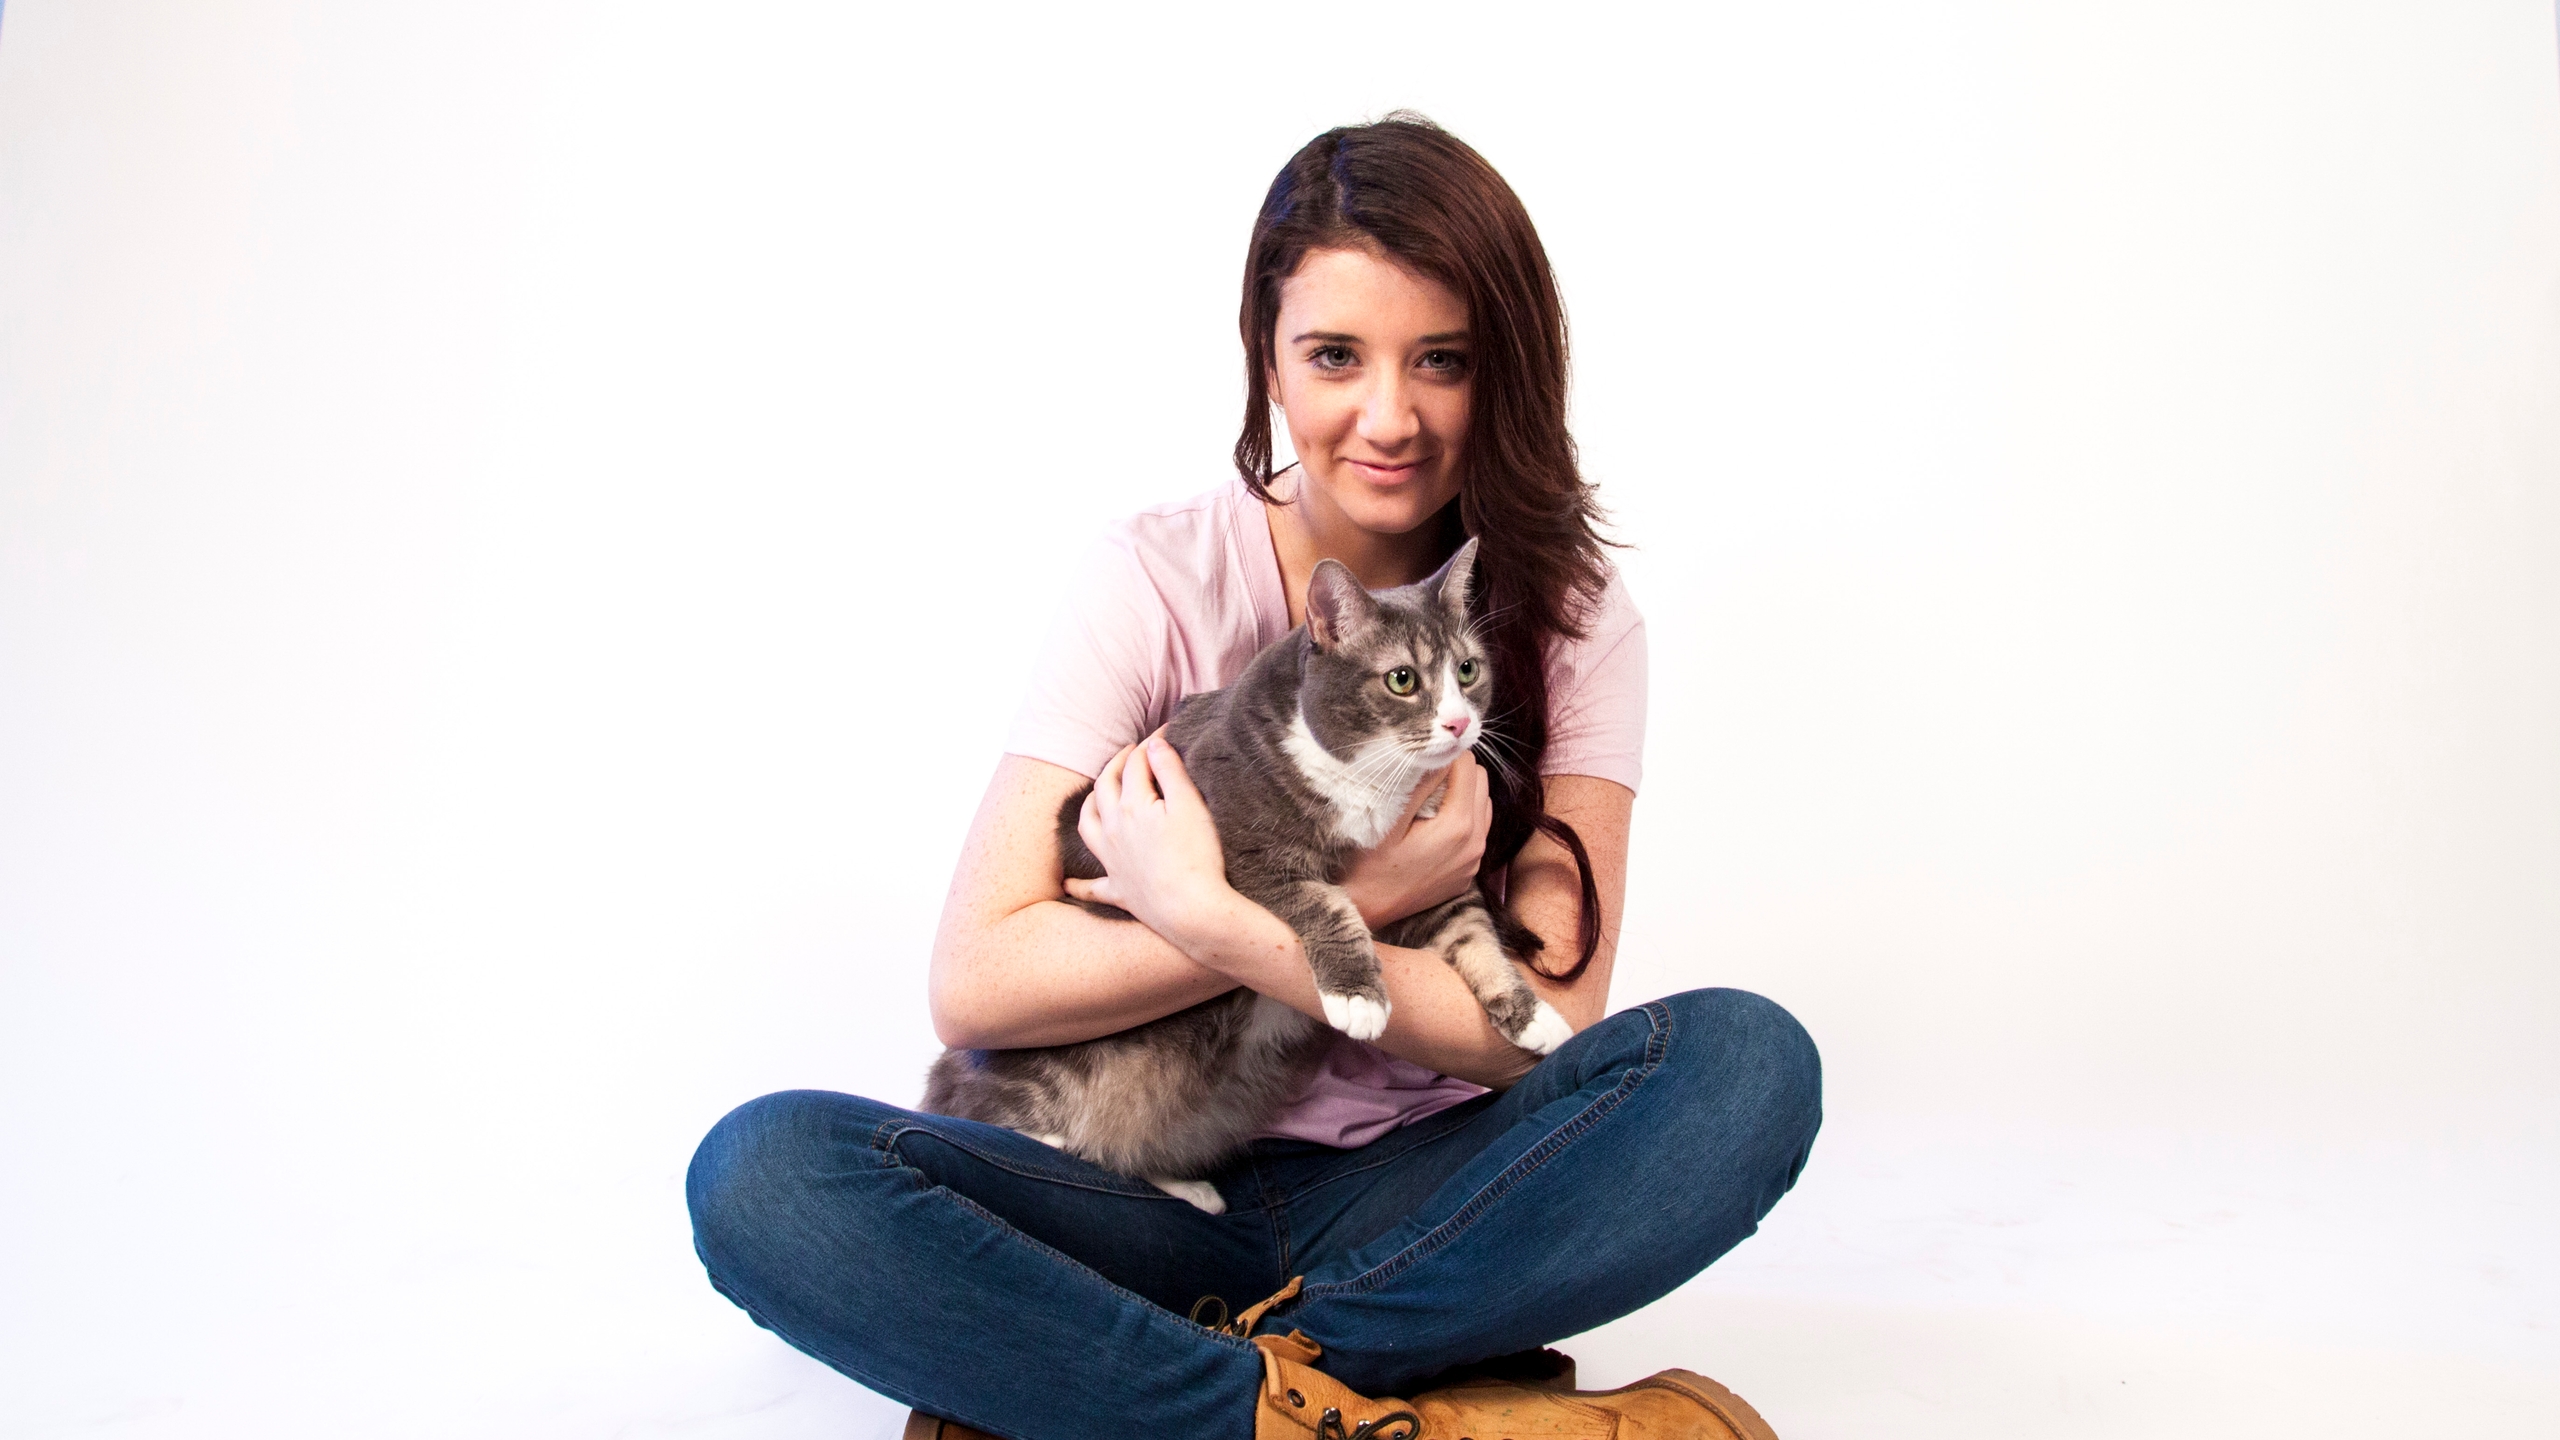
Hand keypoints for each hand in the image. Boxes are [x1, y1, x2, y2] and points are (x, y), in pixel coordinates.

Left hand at [1062, 732, 1235, 951]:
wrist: (1192, 911)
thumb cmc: (1196, 857)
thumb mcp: (1189, 806)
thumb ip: (1169, 771)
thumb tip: (1153, 744)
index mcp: (1131, 806)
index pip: (1135, 765)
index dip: (1149, 745)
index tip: (1164, 734)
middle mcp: (1112, 830)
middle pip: (1104, 788)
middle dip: (1115, 765)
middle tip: (1130, 753)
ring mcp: (1112, 862)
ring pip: (1087, 826)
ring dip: (1089, 805)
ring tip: (1096, 795)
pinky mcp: (1119, 891)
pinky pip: (1090, 888)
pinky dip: (1077, 883)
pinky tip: (1067, 883)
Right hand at [1339, 750, 1492, 928]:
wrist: (1365, 911)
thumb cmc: (1367, 866)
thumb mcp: (1388, 820)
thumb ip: (1418, 784)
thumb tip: (1439, 750)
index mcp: (1458, 826)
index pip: (1467, 765)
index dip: (1446, 753)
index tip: (1424, 753)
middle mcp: (1475, 843)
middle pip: (1481, 782)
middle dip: (1457, 770)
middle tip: (1425, 773)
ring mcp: (1474, 861)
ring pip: (1483, 804)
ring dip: (1462, 792)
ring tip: (1429, 795)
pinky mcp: (1468, 873)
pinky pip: (1478, 830)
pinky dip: (1463, 816)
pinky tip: (1435, 821)